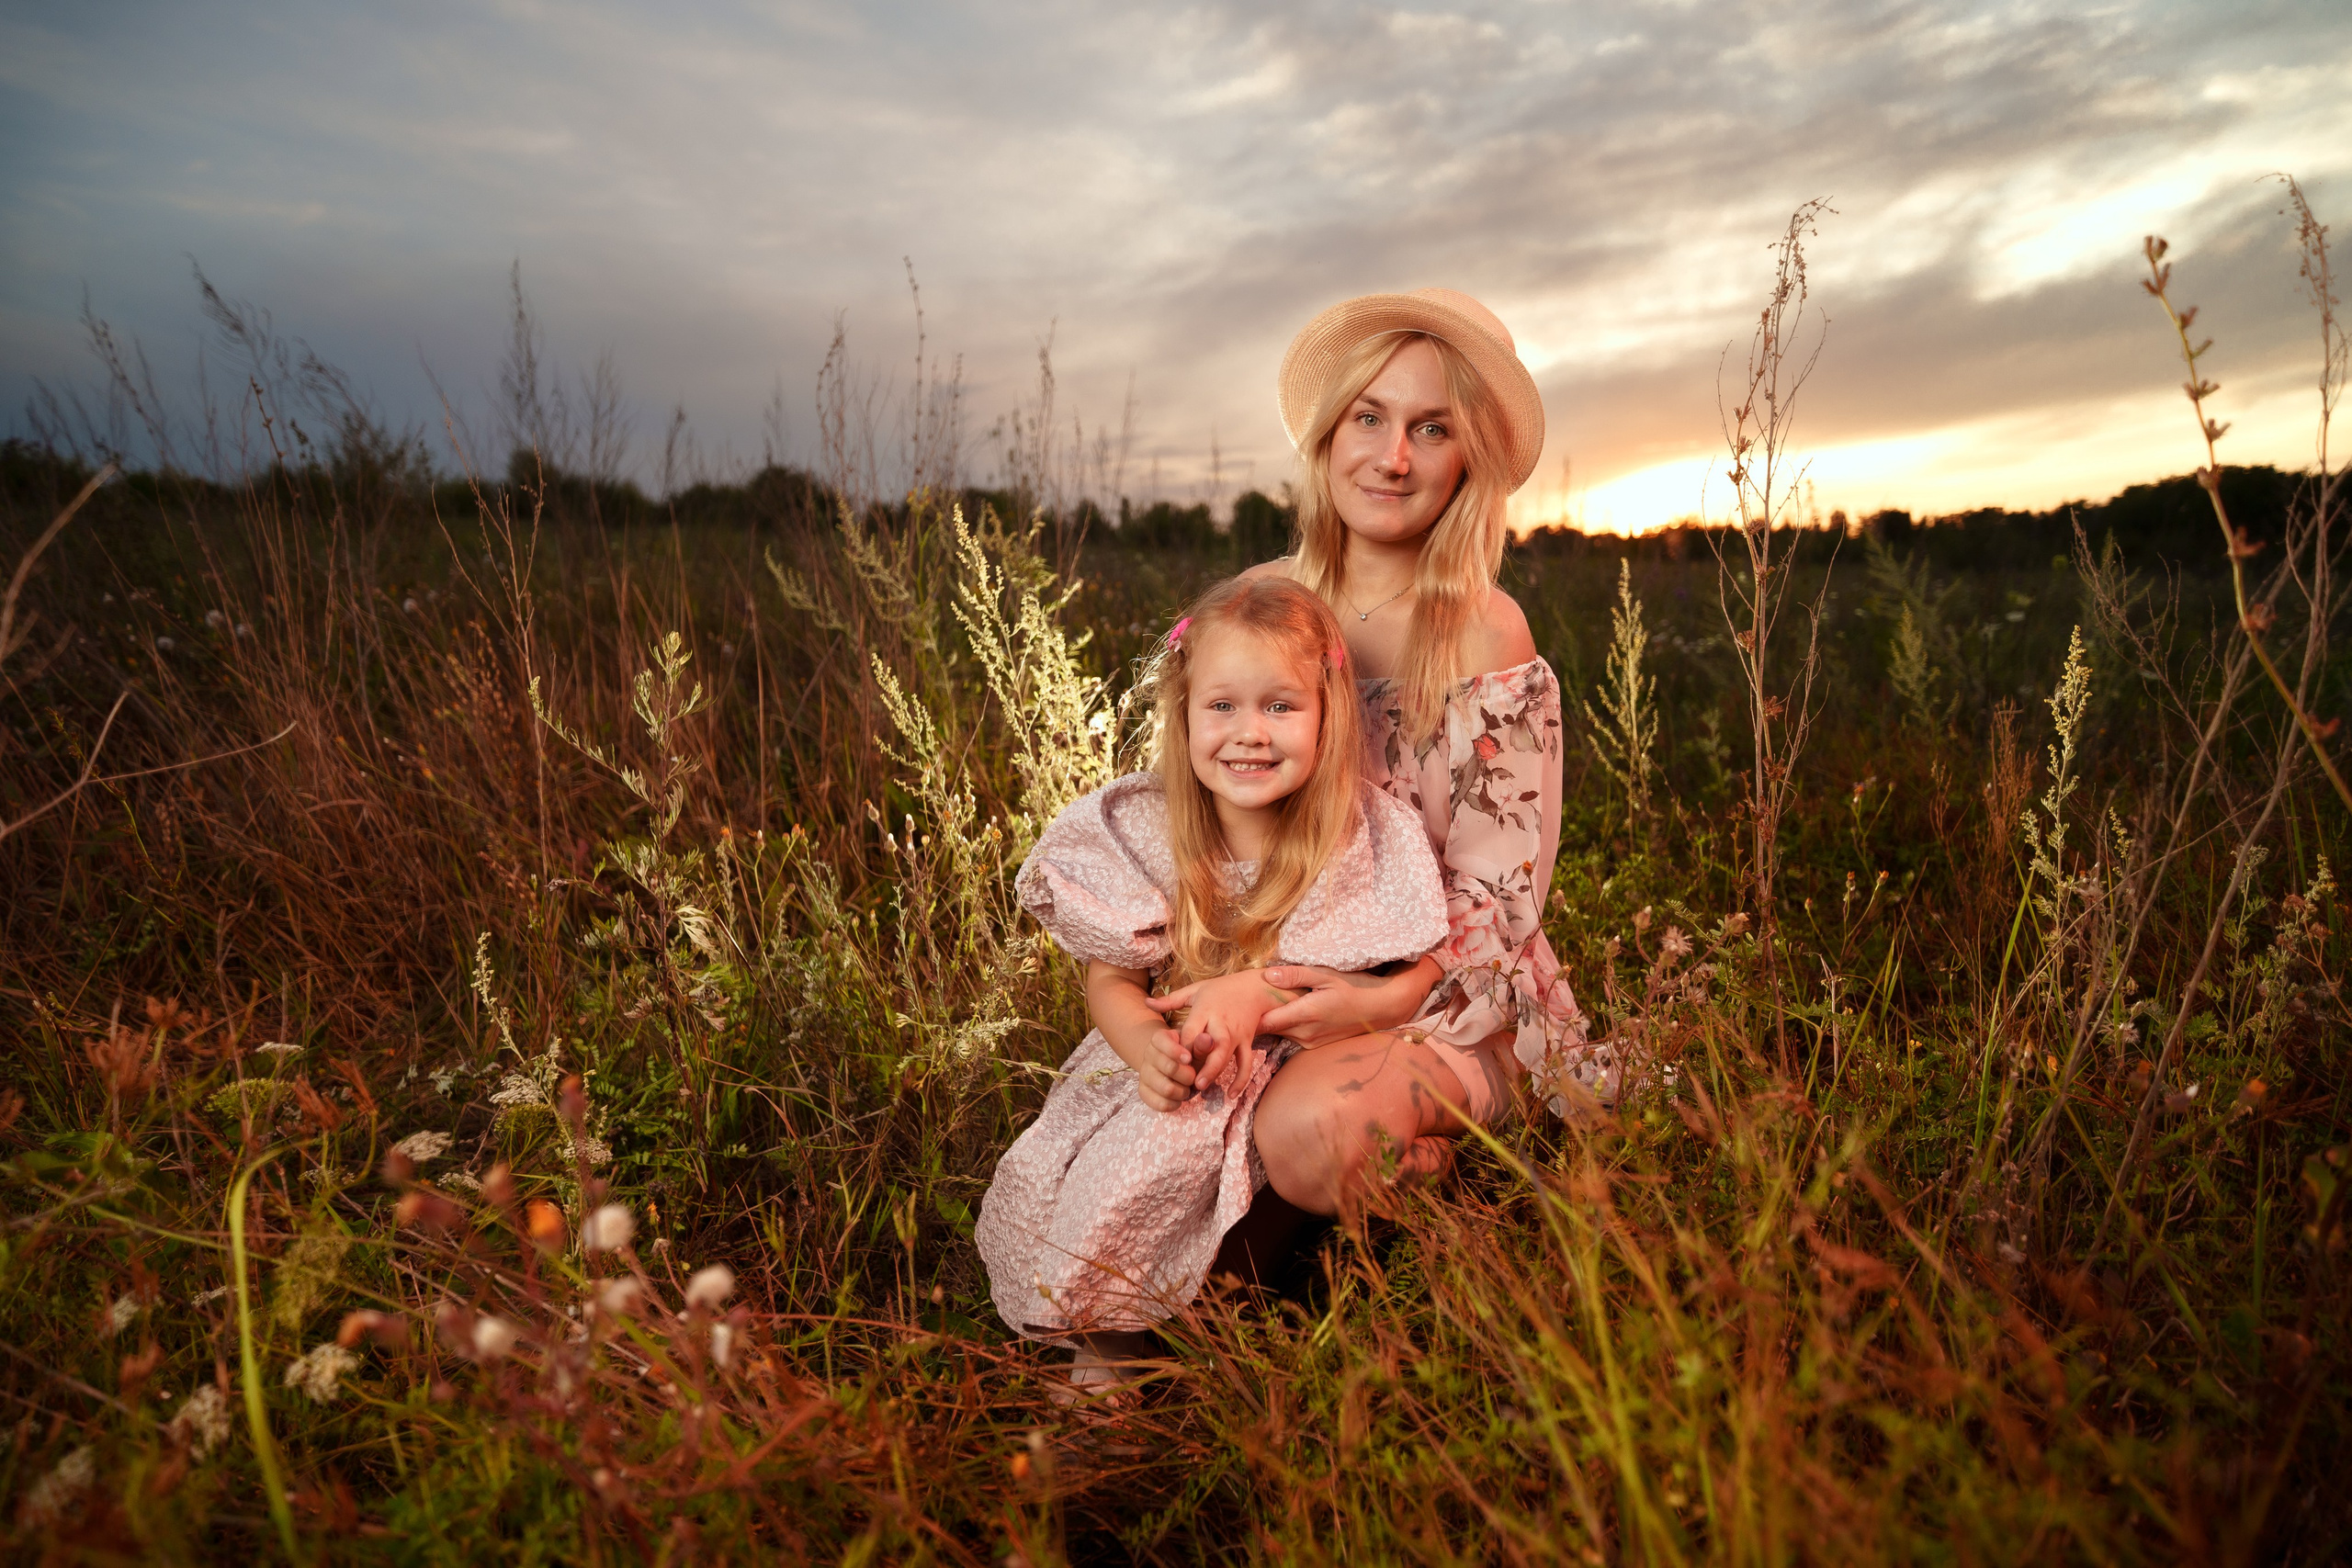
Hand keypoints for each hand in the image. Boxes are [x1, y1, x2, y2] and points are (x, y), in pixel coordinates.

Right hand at [1132, 1024, 1197, 1111]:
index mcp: (1159, 1039)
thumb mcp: (1195, 1045)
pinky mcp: (1144, 1091)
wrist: (1171, 1064)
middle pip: (1169, 1068)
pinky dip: (1174, 1104)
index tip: (1189, 1059)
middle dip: (1188, 1076)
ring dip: (1183, 1092)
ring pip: (1166, 1088)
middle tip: (1194, 1077)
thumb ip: (1202, 1045)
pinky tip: (1179, 1099)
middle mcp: (1148, 1055)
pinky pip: (1159, 1103)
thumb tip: (1207, 1041)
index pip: (1161, 1041)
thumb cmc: (1187, 1054)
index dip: (1176, 1052)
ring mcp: (1144, 1074)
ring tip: (1187, 1088)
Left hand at [1143, 971, 1297, 1088]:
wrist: (1254, 988)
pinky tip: (1231, 1095)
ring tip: (1202, 1086)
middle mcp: (1221, 1023)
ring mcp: (1236, 1034)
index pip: (1192, 1029)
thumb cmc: (1220, 990)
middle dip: (1202, 1060)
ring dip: (1215, 1070)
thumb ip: (1170, 1000)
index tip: (1173, 1059)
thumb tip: (1146, 1002)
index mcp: (1206, 1009)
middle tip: (1190, 1078)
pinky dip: (1241, 1079)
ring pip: (1228, 1054)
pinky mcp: (1247, 1042)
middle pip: (1212, 1043)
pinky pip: (1246, 1062)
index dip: (1183, 1045)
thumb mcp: (1194, 991)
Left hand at [1256, 958, 1440, 1045]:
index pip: (1264, 1021)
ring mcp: (1309, 1043)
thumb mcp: (1326, 974)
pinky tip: (1280, 1012)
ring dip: (1269, 1021)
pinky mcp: (1314, 1046)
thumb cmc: (1355, 986)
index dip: (1248, 1013)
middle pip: (1268, 1029)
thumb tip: (1267, 975)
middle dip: (1254, 1017)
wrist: (1381, 1009)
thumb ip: (1295, 975)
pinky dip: (1283, 1026)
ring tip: (1256, 1005)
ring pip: (1278, 1033)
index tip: (1236, 1001)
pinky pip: (1290, 1037)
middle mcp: (1305, 1034)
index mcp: (1305, 1015)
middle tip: (1241, 1000)